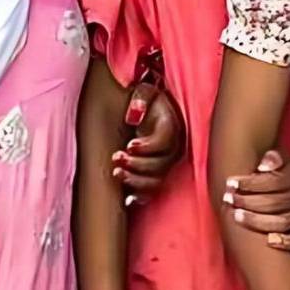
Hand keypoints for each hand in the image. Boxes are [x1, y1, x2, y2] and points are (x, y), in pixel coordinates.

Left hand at [116, 76, 183, 203]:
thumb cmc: (145, 100)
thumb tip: (134, 114)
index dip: (148, 147)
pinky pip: (153, 191)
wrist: (150, 111)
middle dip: (137, 165)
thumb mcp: (144, 90)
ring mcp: (166, 163)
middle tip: (117, 158)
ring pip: (157, 181)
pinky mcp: (157, 174)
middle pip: (161, 165)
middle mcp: (173, 148)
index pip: (165, 141)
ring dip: (136, 181)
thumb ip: (140, 97)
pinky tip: (126, 199)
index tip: (129, 145)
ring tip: (117, 173)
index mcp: (172, 127)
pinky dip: (140, 196)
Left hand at [224, 150, 289, 250]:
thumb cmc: (282, 173)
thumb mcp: (280, 160)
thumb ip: (273, 158)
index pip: (275, 182)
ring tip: (236, 216)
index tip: (230, 183)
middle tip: (228, 199)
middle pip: (275, 203)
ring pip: (282, 222)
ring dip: (257, 220)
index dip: (251, 183)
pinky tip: (269, 241)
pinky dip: (286, 242)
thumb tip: (263, 165)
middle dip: (248, 201)